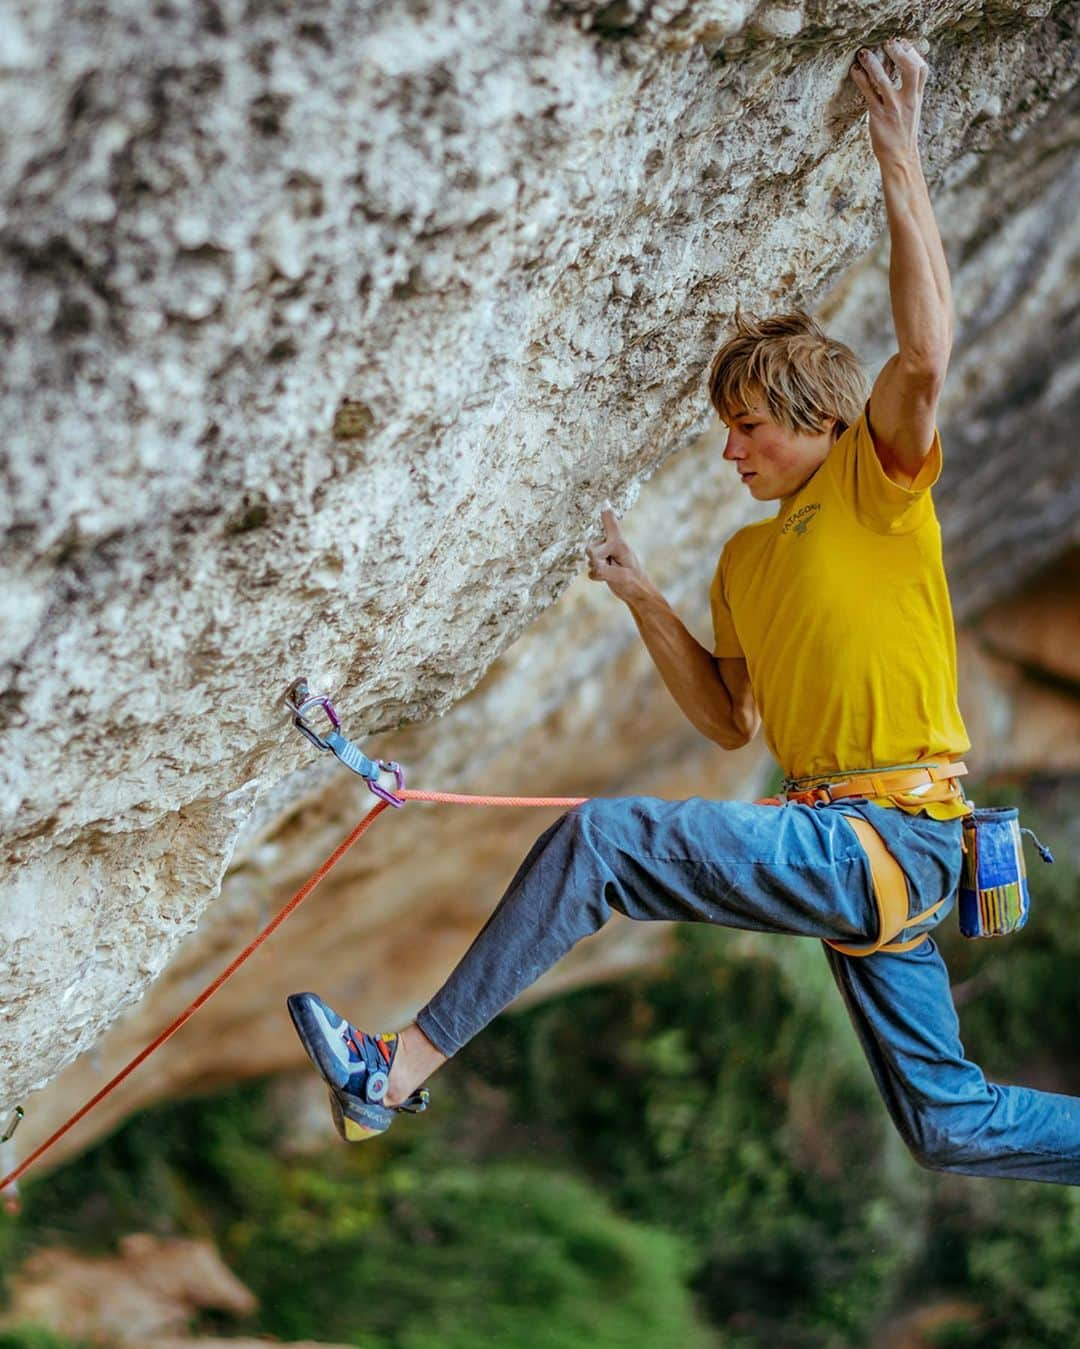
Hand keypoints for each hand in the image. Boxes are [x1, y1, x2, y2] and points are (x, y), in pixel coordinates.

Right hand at [585, 508, 650, 603]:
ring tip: (612, 574)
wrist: (638, 594)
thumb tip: (591, 563)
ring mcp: (606, 555)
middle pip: (592, 549)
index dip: (606, 514)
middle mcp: (612, 546)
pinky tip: (606, 578)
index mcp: (620, 545)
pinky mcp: (602, 564)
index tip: (604, 502)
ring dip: (597, 569)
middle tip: (606, 566)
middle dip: (595, 559)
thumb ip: (604, 569)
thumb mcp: (621, 577)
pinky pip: (591, 569)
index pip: (611, 526)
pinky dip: (596, 575)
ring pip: (591, 560)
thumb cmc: (634, 583)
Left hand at [850, 37, 927, 164]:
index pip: (921, 69)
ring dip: (872, 63)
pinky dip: (861, 80)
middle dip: (898, 53)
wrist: (900, 157)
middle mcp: (907, 100)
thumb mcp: (912, 110)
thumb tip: (899, 72)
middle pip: (909, 69)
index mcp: (916, 97)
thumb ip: (908, 92)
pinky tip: (855, 71)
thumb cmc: (903, 133)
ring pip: (884, 79)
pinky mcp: (878, 116)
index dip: (912, 53)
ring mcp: (892, 107)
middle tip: (887, 43)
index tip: (902, 42)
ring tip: (863, 54)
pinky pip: (868, 93)